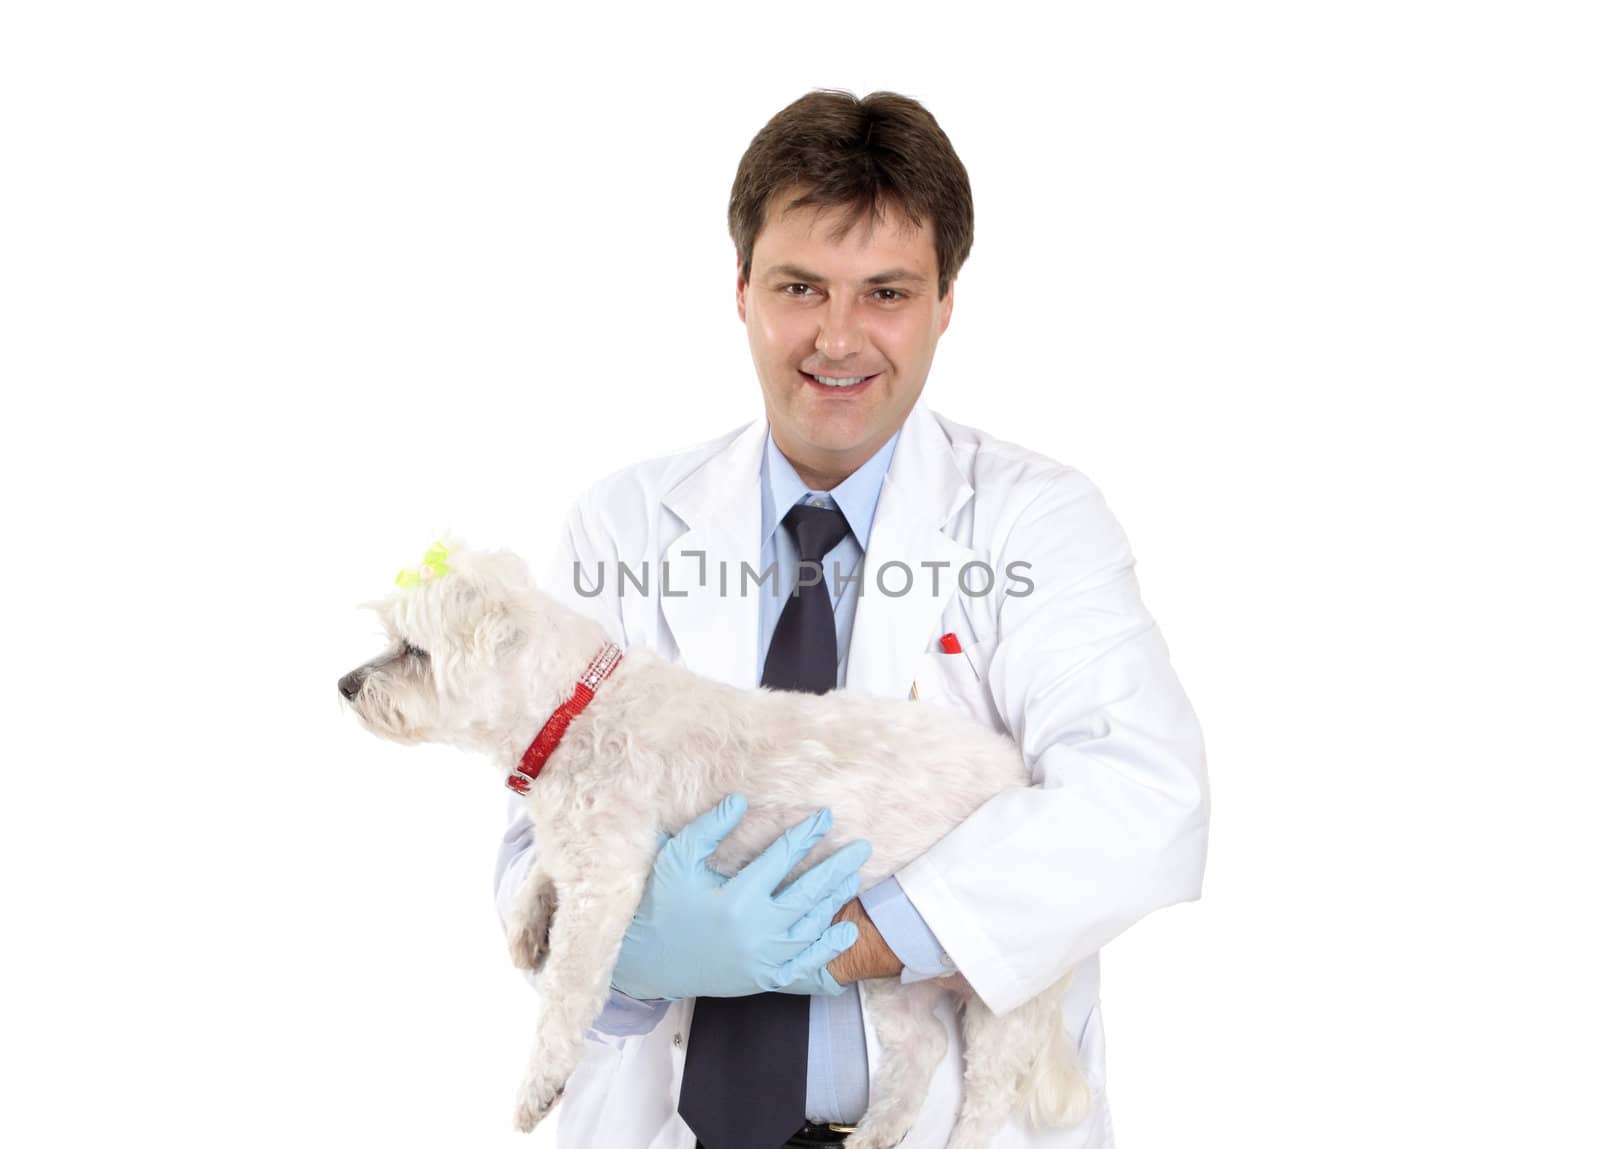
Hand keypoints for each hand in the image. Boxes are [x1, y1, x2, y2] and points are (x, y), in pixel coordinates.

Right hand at [609, 793, 870, 999]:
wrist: (645, 961)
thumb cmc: (659, 904)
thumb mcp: (676, 859)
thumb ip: (709, 829)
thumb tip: (740, 799)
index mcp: (736, 898)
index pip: (782, 858)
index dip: (806, 835)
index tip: (826, 817)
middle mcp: (755, 931)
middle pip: (809, 893)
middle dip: (838, 867)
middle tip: (862, 847)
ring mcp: (762, 959)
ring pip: (812, 926)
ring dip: (835, 900)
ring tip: (853, 877)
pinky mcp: (762, 979)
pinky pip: (804, 963)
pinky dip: (827, 947)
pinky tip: (844, 929)